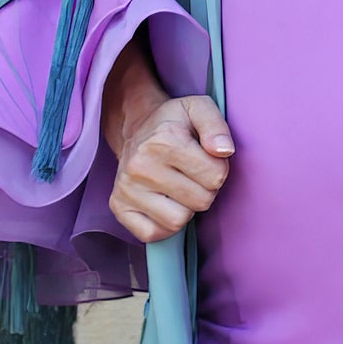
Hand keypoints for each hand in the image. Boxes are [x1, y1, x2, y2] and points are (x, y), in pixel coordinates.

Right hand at [102, 41, 234, 242]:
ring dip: (186, 208)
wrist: (136, 130)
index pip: (215, 176)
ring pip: (178, 221)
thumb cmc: (173, 123)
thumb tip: (224, 151)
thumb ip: (216, 126)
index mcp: (163, 140)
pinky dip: (164, 225)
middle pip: (200, 201)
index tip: (205, 160)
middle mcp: (140, 166)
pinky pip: (153, 233)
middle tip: (192, 176)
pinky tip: (164, 204)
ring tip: (179, 189)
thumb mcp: (198, 109)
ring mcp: (126, 189)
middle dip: (204, 190)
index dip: (218, 170)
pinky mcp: (119, 207)